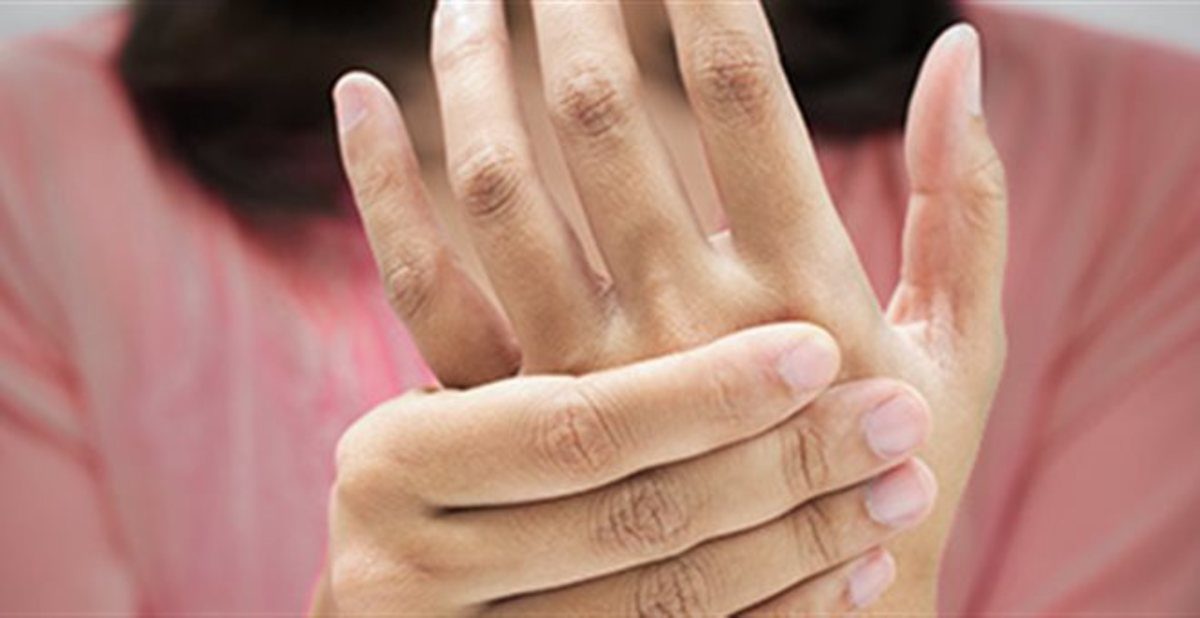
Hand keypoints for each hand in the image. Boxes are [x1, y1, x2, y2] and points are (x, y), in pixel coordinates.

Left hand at [335, 0, 1006, 610]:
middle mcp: (681, 330)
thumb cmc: (886, 472)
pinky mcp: (505, 418)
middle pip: (602, 117)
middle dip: (576, 1)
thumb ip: (968, 203)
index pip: (743, 93)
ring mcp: (580, 376)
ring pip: (499, 184)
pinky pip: (421, 288)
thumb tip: (959, 50)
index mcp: (800, 295)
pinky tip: (360, 95)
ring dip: (470, 67)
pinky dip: (380, 187)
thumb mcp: (961, 349)